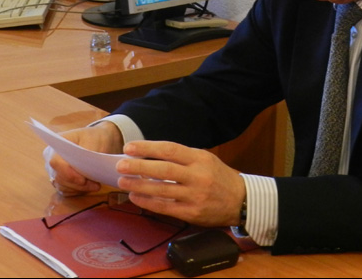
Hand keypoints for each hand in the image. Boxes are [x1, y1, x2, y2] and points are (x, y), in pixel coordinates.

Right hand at [44, 122, 122, 195]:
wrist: (98, 140)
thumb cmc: (94, 137)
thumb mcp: (94, 140)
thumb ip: (87, 153)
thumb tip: (83, 168)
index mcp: (56, 145)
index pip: (55, 162)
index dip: (68, 173)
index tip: (83, 180)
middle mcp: (51, 160)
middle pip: (59, 177)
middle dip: (77, 184)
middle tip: (96, 184)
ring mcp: (55, 171)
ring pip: (63, 186)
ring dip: (80, 188)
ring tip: (96, 185)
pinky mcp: (61, 180)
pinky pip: (66, 191)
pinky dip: (78, 191)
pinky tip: (90, 187)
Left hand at [116, 140, 245, 227]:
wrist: (240, 200)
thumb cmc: (218, 177)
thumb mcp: (205, 160)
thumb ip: (182, 158)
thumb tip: (150, 156)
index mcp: (200, 158)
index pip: (170, 150)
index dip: (148, 148)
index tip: (129, 147)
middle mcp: (198, 176)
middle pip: (164, 170)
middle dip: (139, 167)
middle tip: (120, 165)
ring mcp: (195, 196)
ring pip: (162, 190)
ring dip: (139, 186)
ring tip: (122, 182)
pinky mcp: (192, 213)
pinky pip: (166, 207)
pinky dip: (148, 202)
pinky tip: (136, 197)